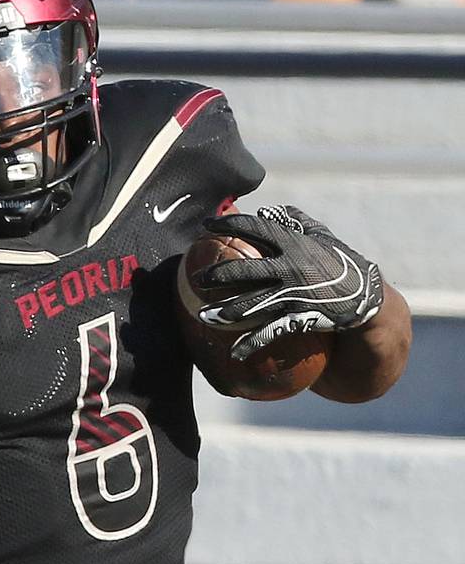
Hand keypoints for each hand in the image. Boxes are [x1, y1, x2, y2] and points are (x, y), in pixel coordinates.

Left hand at [197, 204, 384, 359]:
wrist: (367, 299)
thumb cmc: (341, 264)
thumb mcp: (324, 237)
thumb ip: (297, 222)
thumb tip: (269, 211)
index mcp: (296, 244)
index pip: (256, 229)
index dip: (229, 225)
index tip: (206, 224)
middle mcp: (292, 267)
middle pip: (245, 270)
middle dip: (217, 275)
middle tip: (197, 279)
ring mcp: (294, 294)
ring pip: (252, 304)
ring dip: (225, 312)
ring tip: (203, 317)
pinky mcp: (301, 317)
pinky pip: (271, 331)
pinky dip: (252, 342)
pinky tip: (235, 352)